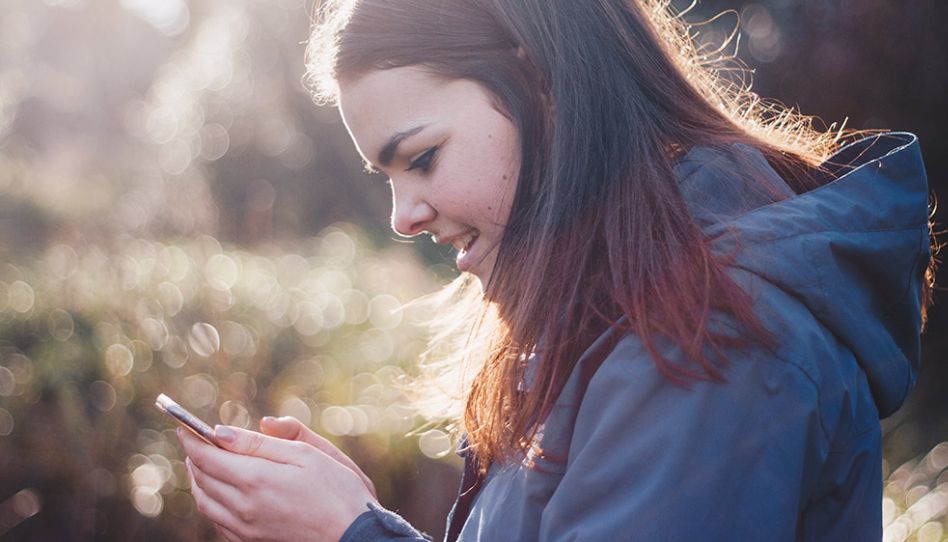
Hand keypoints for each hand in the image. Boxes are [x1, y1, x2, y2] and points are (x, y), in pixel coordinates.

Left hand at [178, 424, 376, 541]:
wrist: (354, 535)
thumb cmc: (337, 490)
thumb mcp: (306, 454)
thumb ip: (261, 442)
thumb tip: (221, 432)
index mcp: (256, 479)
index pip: (207, 456)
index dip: (192, 438)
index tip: (183, 425)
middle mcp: (243, 507)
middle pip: (201, 478)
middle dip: (194, 456)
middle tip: (193, 439)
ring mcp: (245, 528)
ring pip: (204, 502)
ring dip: (197, 479)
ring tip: (201, 462)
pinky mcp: (251, 541)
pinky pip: (216, 521)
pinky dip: (209, 502)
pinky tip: (218, 492)